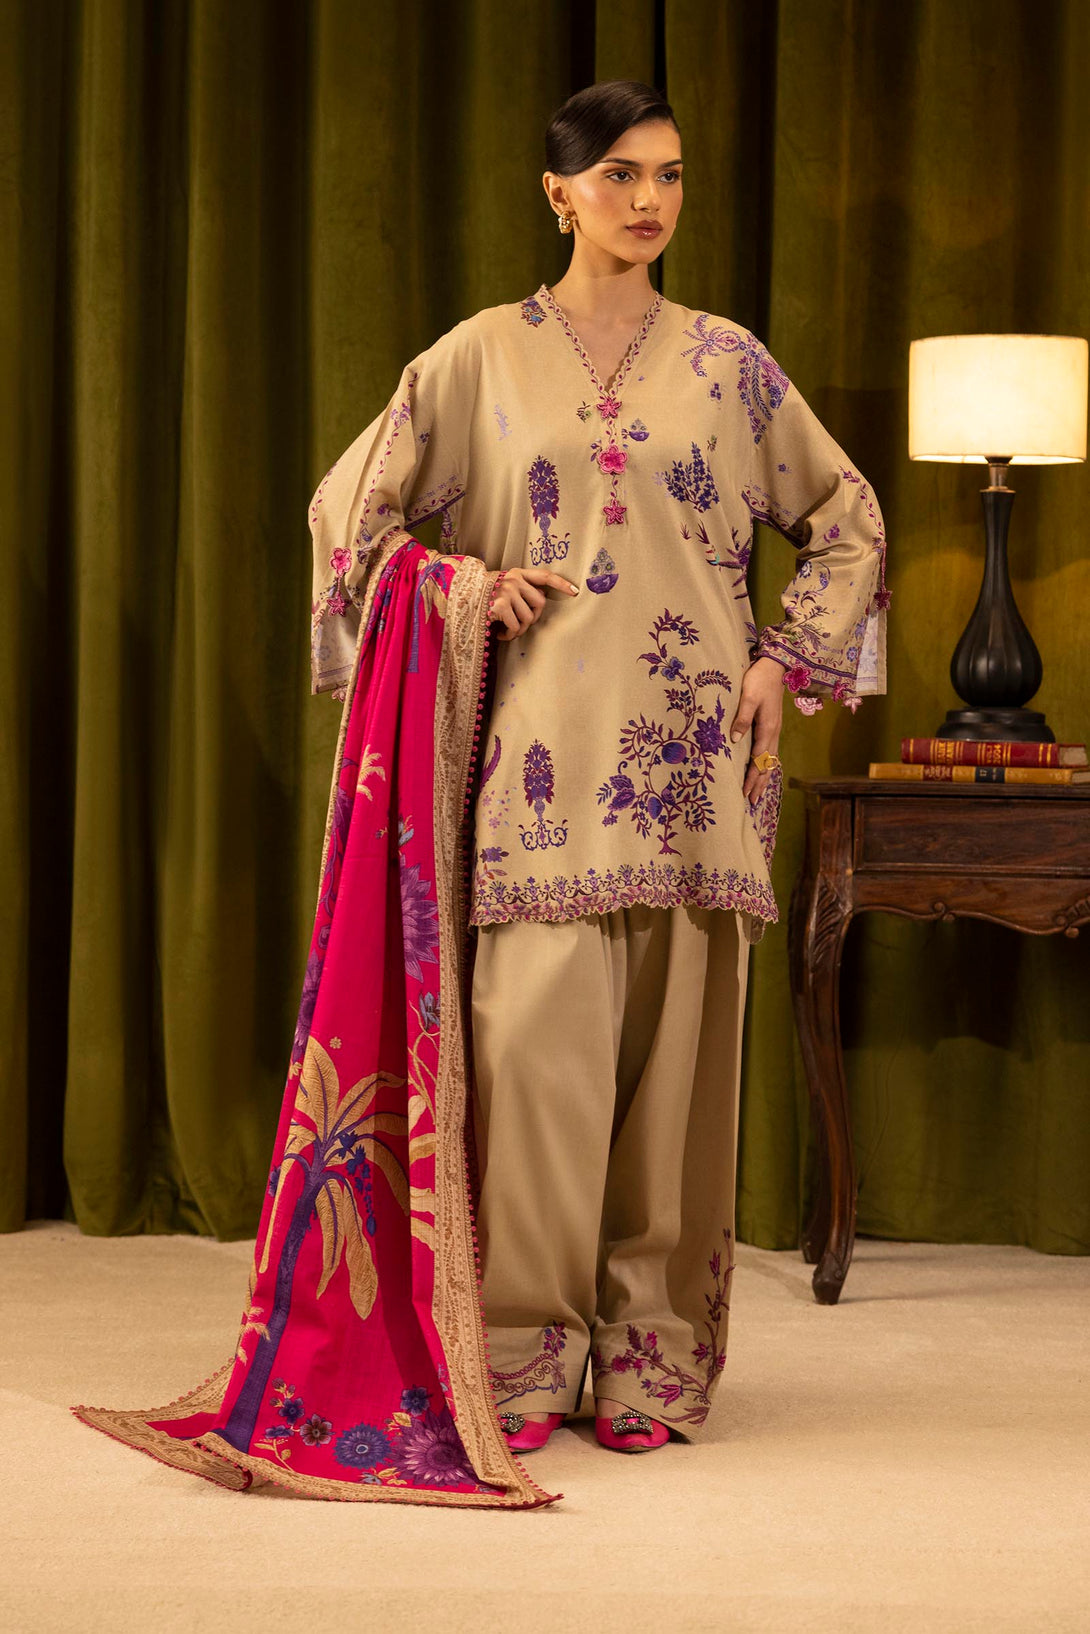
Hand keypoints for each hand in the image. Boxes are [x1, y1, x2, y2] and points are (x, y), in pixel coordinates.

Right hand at [489, 567, 578, 640]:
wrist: (459, 598)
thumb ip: (522, 589)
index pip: (544, 576)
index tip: (575, 591)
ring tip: (509, 630)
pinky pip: (516, 627)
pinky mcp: (500, 605)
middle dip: (533, 617)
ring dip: (520, 629)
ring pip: (529, 618)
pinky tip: (501, 634)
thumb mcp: (503, 586)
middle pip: (540, 603)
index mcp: (517, 573)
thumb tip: (540, 604)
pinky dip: (510, 635)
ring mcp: (507, 591)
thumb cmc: (484, 597)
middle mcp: (514, 579)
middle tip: (520, 624)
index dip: (561, 583)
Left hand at [729, 656, 783, 805]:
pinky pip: (771, 753)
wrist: (775, 667)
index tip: (745, 793)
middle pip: (767, 765)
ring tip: (759, 794)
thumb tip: (735, 740)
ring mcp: (775, 731)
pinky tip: (764, 771)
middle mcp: (774, 733)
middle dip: (759, 784)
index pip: (758, 759)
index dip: (752, 777)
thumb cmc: (758, 680)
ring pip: (771, 761)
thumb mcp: (748, 697)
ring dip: (764, 778)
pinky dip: (768, 766)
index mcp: (767, 728)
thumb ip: (742, 718)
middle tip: (753, 802)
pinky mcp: (773, 727)